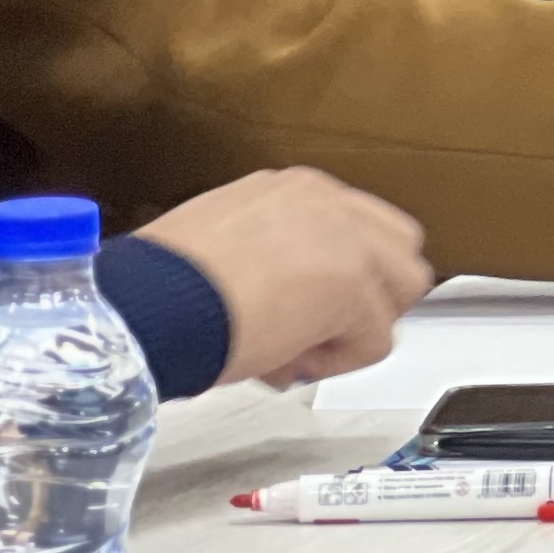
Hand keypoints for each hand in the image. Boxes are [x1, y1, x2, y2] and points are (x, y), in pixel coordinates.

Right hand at [137, 167, 432, 388]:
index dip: (334, 278)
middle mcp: (330, 202)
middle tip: (317, 329)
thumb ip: (270, 257)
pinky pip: (376, 339)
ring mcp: (350, 240)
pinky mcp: (356, 286)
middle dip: (367, 295)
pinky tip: (288, 361)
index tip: (299, 307)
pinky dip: (338, 362)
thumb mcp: (222, 246)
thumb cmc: (165, 286)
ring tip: (302, 348)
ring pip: (401, 288)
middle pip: (396, 248)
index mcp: (295, 190)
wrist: (153, 303)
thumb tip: (284, 299)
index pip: (354, 228)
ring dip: (358, 326)